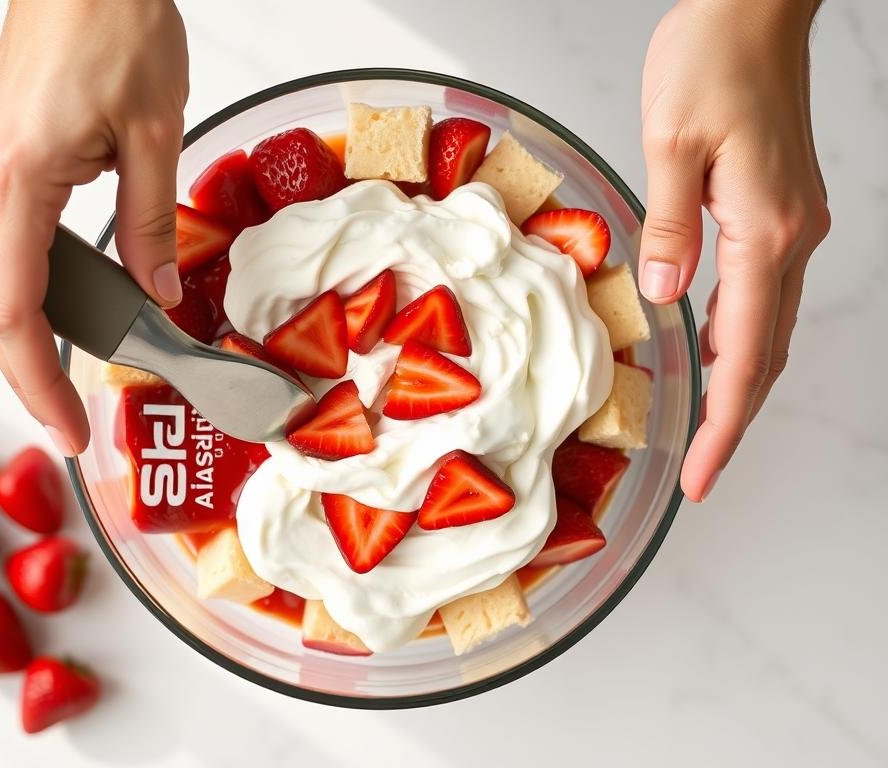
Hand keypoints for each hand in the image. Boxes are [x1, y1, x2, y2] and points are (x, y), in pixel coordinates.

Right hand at [0, 0, 188, 455]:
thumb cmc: (114, 23)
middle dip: (28, 376)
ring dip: (29, 340)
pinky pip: (4, 250)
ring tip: (75, 382)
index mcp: (13, 181)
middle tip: (71, 423)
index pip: (13, 313)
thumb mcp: (155, 135)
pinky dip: (33, 295)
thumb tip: (159, 293)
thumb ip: (152, 226)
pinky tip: (71, 317)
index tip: (65, 428)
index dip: (35, 382)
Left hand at [639, 0, 829, 501]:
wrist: (753, 8)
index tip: (703, 476)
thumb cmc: (712, 60)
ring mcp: (791, 223)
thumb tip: (664, 300)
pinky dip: (736, 335)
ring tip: (702, 428)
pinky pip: (760, 292)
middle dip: (734, 420)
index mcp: (763, 232)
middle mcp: (790, 237)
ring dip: (736, 382)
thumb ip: (670, 228)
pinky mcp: (779, 209)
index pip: (744, 355)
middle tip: (701, 473)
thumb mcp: (671, 144)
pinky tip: (707, 348)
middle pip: (766, 355)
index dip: (724, 424)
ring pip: (767, 327)